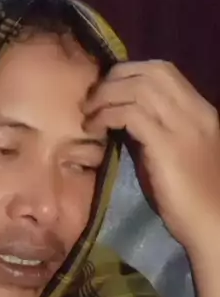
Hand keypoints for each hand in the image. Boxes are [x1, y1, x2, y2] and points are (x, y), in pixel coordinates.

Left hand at [84, 61, 219, 257]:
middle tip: (92, 98)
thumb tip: (124, 116)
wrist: (215, 227)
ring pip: (137, 88)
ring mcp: (182, 127)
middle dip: (114, 78)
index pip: (164, 70)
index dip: (130, 71)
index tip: (108, 87)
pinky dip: (107, 115)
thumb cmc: (194, 197)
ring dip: (106, 95)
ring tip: (89, 114)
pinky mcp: (166, 146)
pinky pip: (130, 113)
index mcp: (200, 111)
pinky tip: (95, 129)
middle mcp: (194, 112)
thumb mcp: (180, 152)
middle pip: (150, 71)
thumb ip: (160, 129)